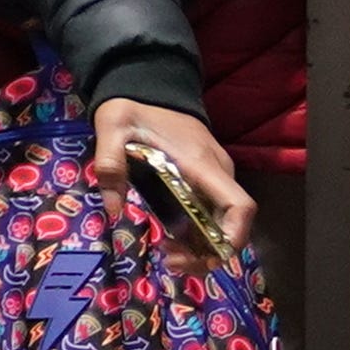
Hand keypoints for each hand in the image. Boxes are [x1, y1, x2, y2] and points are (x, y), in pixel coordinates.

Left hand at [92, 97, 253, 255]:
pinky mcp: (206, 179)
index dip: (233, 237)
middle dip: (209, 252)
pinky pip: (212, 214)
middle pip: (231, 223)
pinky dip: (198, 234)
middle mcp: (217, 173)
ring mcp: (215, 176)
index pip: (239, 205)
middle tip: (172, 263)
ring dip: (202, 247)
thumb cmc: (134, 108)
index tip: (208, 258)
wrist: (148, 86)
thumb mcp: (112, 128)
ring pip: (222, 222)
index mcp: (201, 164)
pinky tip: (172, 240)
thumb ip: (110, 164)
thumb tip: (114, 209)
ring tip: (169, 256)